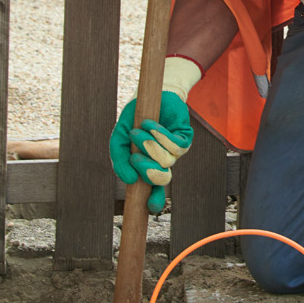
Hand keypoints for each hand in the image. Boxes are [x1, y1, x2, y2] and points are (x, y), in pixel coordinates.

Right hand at [107, 58, 200, 213]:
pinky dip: (160, 134)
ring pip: (166, 161)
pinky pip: (175, 145)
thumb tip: (127, 181)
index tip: (150, 206)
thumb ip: (118, 159)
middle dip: (146, 169)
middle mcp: (164, 163)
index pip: (154, 190)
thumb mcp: (119, 138)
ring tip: (139, 130)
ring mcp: (176, 152)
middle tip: (135, 156)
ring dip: (149, 145)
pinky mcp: (185, 138)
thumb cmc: (133, 119)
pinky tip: (150, 124)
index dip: (154, 200)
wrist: (148, 96)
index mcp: (148, 167)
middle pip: (162, 179)